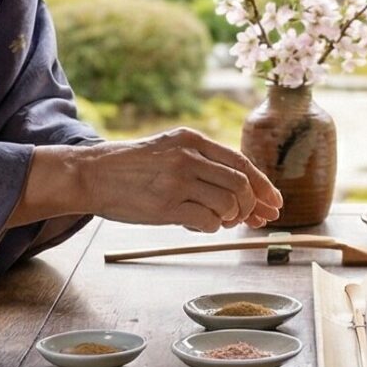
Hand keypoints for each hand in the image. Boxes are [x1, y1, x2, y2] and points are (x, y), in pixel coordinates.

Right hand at [22, 129, 281, 232]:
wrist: (91, 174)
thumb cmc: (130, 168)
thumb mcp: (167, 149)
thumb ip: (200, 161)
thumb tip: (241, 190)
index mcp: (191, 140)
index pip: (241, 162)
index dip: (263, 185)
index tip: (274, 202)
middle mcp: (188, 157)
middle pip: (240, 184)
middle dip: (252, 206)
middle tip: (252, 219)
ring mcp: (177, 181)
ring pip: (228, 204)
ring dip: (230, 218)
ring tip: (219, 221)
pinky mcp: (165, 206)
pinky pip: (207, 221)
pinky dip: (212, 227)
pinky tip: (201, 224)